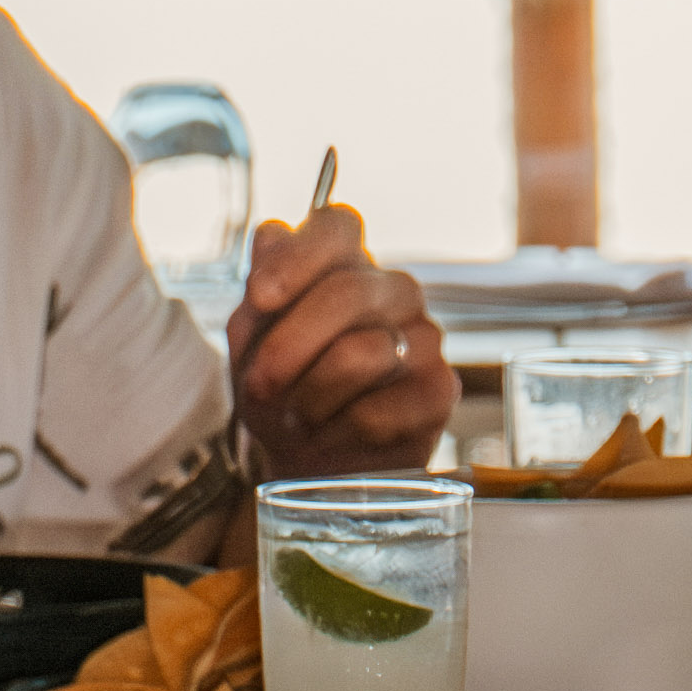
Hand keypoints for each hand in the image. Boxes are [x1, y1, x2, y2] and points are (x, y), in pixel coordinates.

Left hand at [227, 204, 454, 471]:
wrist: (313, 465)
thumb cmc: (283, 392)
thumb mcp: (251, 343)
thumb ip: (260, 292)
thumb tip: (272, 235)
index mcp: (345, 265)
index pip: (337, 225)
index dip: (298, 256)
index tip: (260, 296)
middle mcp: (392, 290)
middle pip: (346, 292)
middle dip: (288, 346)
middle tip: (260, 385)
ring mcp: (425, 338)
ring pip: (363, 354)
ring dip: (311, 395)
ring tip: (300, 414)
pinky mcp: (440, 390)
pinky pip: (380, 409)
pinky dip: (338, 430)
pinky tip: (333, 432)